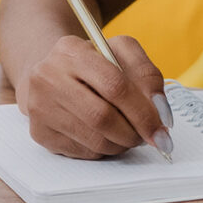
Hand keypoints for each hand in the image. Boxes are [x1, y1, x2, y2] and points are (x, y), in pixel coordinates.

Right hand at [16, 34, 173, 159]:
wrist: (52, 74)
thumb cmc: (94, 65)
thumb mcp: (121, 54)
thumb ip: (147, 75)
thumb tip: (161, 113)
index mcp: (71, 50)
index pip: (114, 85)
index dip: (143, 111)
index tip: (163, 129)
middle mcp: (48, 77)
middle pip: (102, 117)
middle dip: (134, 133)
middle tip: (149, 137)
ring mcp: (40, 107)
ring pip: (94, 140)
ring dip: (121, 144)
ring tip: (128, 134)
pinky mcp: (40, 132)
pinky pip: (83, 153)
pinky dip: (103, 150)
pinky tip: (105, 136)